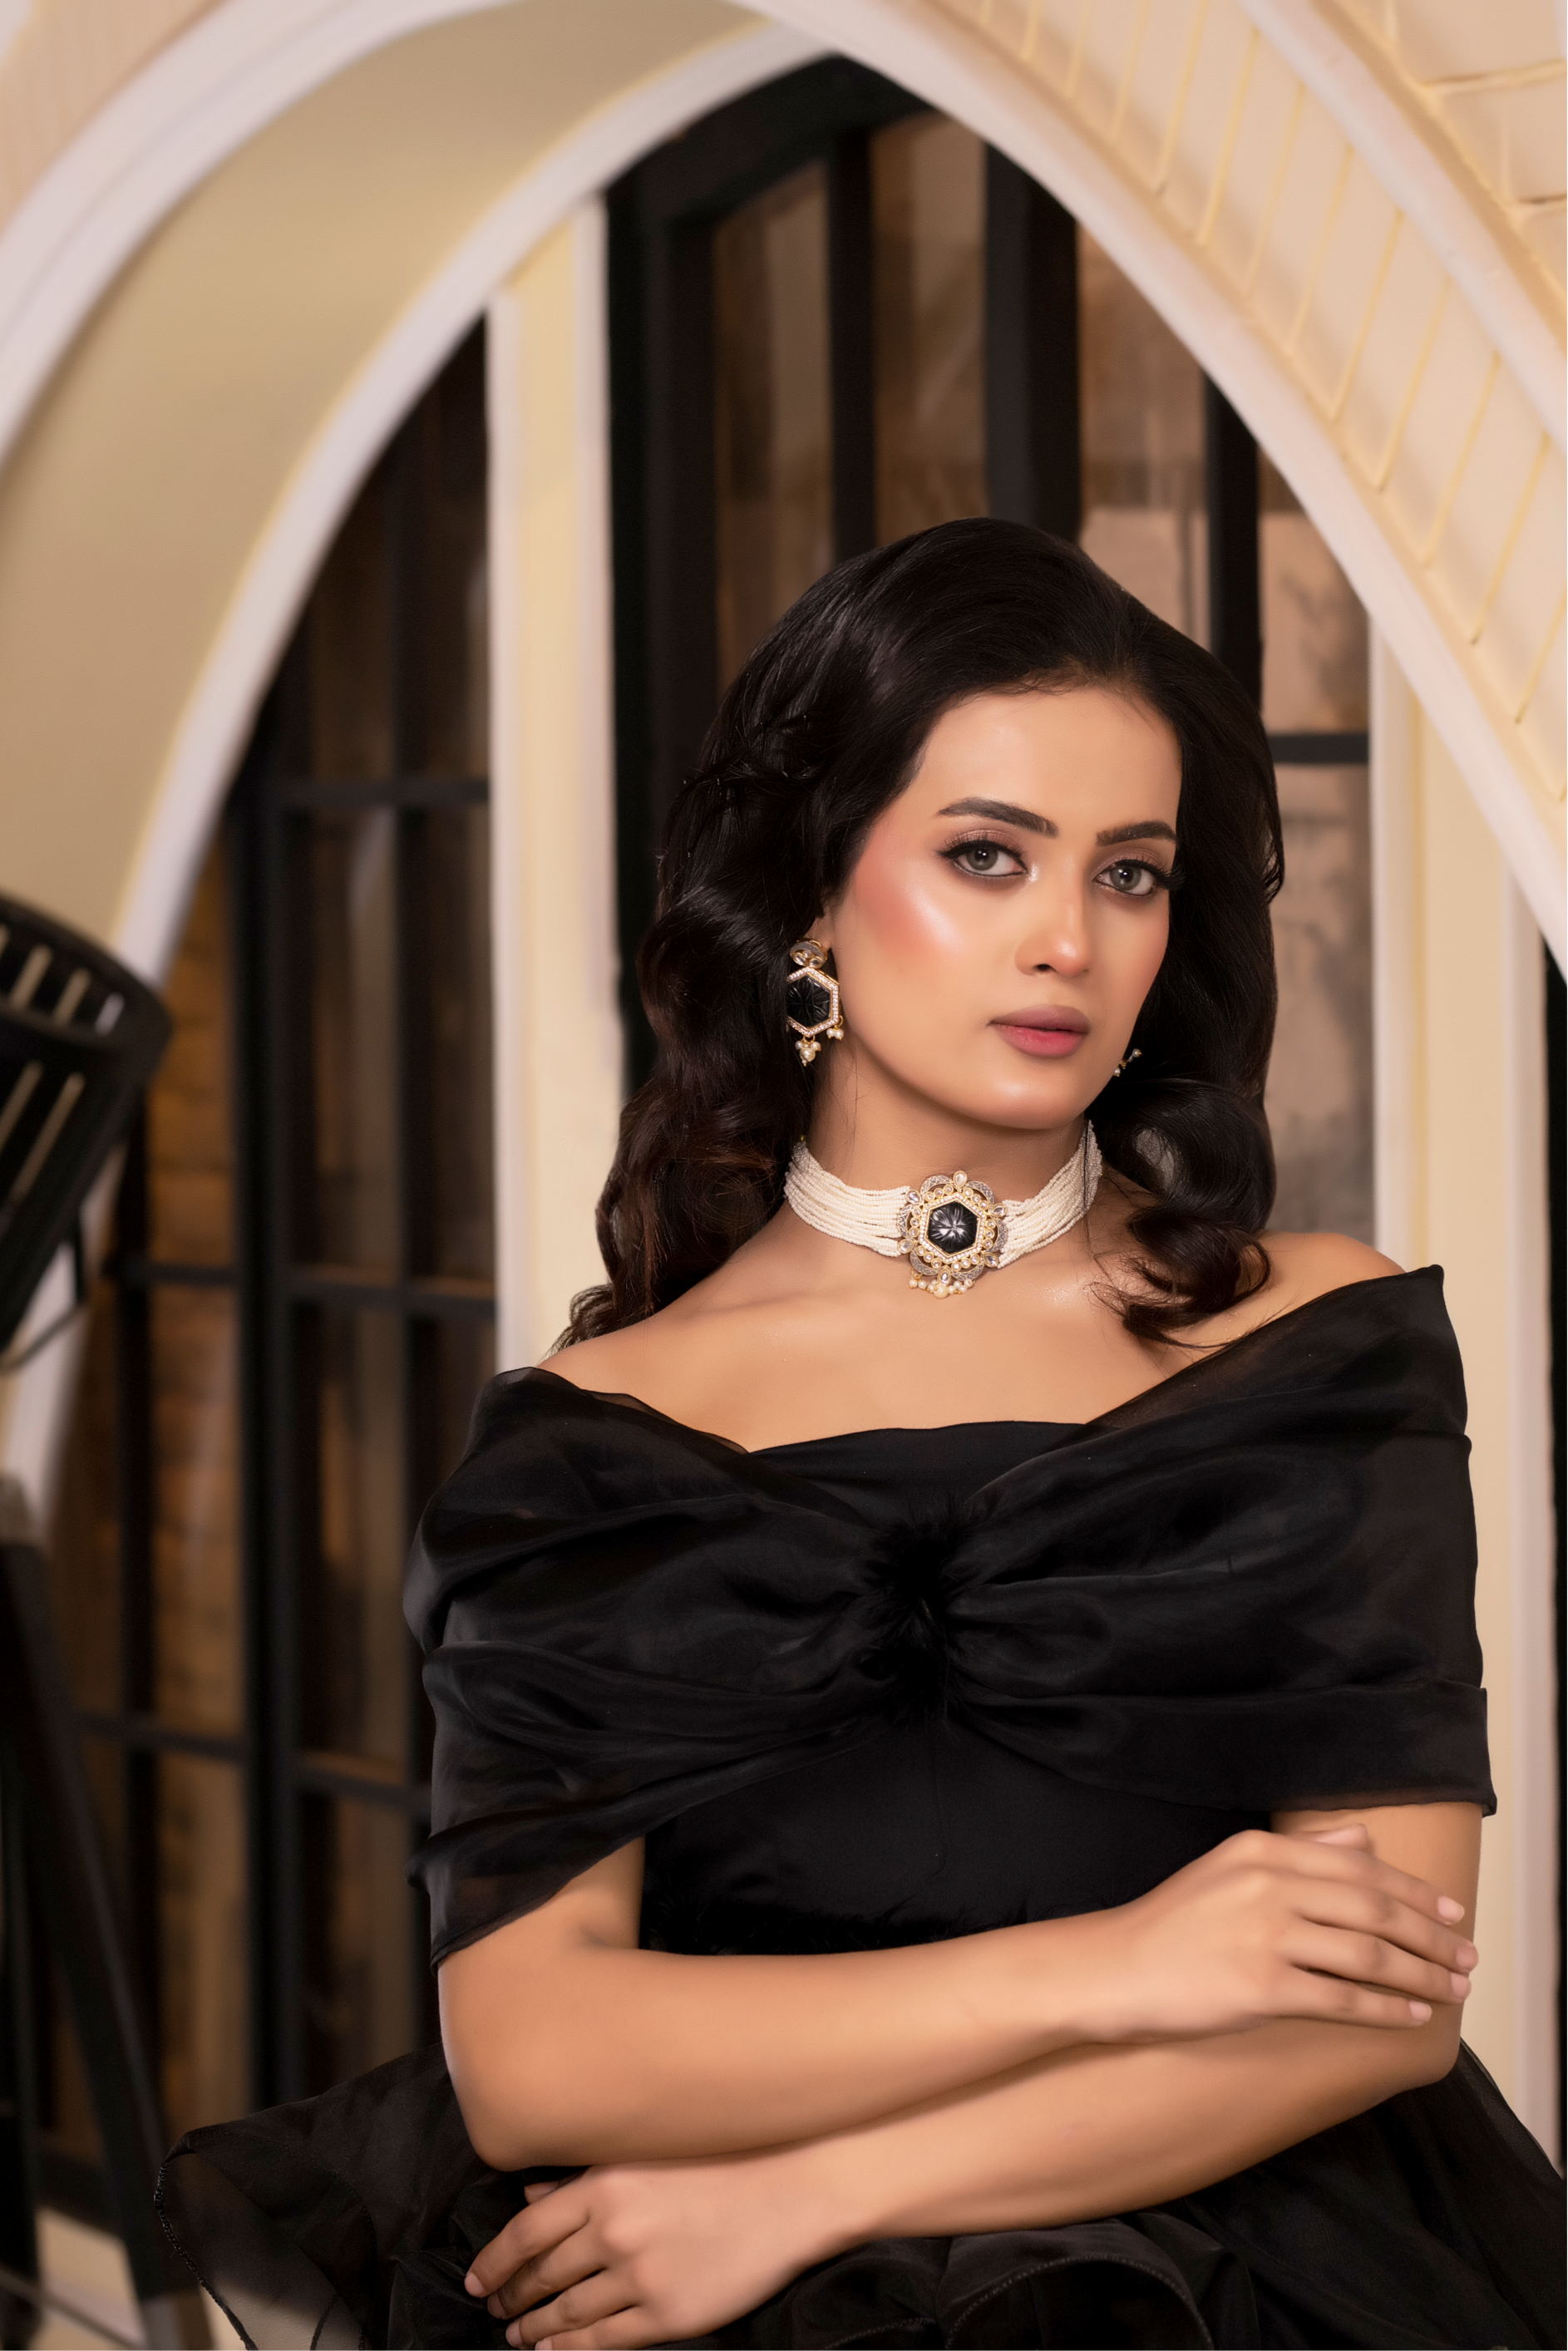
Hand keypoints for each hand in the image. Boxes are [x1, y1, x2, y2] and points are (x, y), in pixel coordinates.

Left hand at [465, 2148, 830, 2350]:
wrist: (790, 2189)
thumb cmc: (722, 2162)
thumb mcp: (646, 2156)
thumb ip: (585, 2179)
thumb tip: (531, 2197)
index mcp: (605, 2185)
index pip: (527, 2232)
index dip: (495, 2261)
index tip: (477, 2279)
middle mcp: (613, 2230)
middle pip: (542, 2274)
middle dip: (511, 2296)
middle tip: (494, 2309)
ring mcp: (640, 2275)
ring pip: (567, 2311)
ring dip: (534, 2327)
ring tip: (517, 2336)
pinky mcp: (667, 2313)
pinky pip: (604, 2339)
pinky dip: (570, 2348)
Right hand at [1076, 1823, 1475, 2042]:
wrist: (1117, 1968)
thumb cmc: (1176, 1923)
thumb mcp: (1232, 1868)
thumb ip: (1302, 1852)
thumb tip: (1364, 1838)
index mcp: (1265, 1850)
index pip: (1361, 1867)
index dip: (1416, 1892)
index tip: (1454, 1913)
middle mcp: (1269, 1884)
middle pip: (1375, 1907)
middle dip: (1431, 1935)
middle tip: (1467, 1957)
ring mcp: (1265, 1936)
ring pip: (1367, 1953)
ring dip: (1420, 1973)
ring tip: (1451, 1989)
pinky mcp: (1260, 1988)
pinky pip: (1341, 1999)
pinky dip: (1384, 2007)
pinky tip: (1410, 2015)